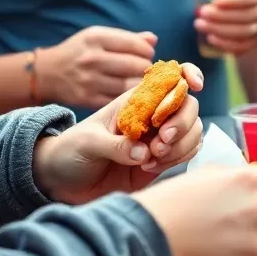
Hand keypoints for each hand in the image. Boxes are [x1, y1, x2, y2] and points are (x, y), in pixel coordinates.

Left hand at [32, 64, 205, 203]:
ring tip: (153, 159)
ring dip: (181, 144)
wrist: (62, 181)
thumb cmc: (71, 151)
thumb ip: (116, 146)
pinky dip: (178, 159)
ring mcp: (159, 137)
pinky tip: (150, 167)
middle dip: (182, 123)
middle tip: (161, 142)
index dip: (187, 74)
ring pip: (193, 131)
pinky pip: (187, 153)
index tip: (194, 85)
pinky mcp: (161, 160)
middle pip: (189, 106)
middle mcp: (152, 114)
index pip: (169, 77)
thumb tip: (145, 152)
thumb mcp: (88, 142)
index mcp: (135, 99)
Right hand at [36, 26, 156, 108]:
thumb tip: (154, 40)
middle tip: (145, 70)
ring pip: (130, 85)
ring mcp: (89, 80)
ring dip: (140, 85)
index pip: (137, 45)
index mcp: (97, 38)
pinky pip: (118, 100)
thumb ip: (128, 38)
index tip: (147, 54)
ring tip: (140, 82)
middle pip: (137, 66)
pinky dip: (128, 98)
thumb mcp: (98, 36)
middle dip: (147, 69)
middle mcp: (92, 58)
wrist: (47, 73)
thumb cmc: (80, 51)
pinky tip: (130, 95)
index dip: (148, 51)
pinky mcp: (88, 99)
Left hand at [194, 0, 256, 55]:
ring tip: (200, 25)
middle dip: (220, 17)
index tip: (214, 1)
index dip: (231, 2)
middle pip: (244, 17)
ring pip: (243, 34)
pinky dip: (226, 45)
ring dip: (220, 31)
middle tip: (201, 13)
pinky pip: (244, 47)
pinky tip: (211, 39)